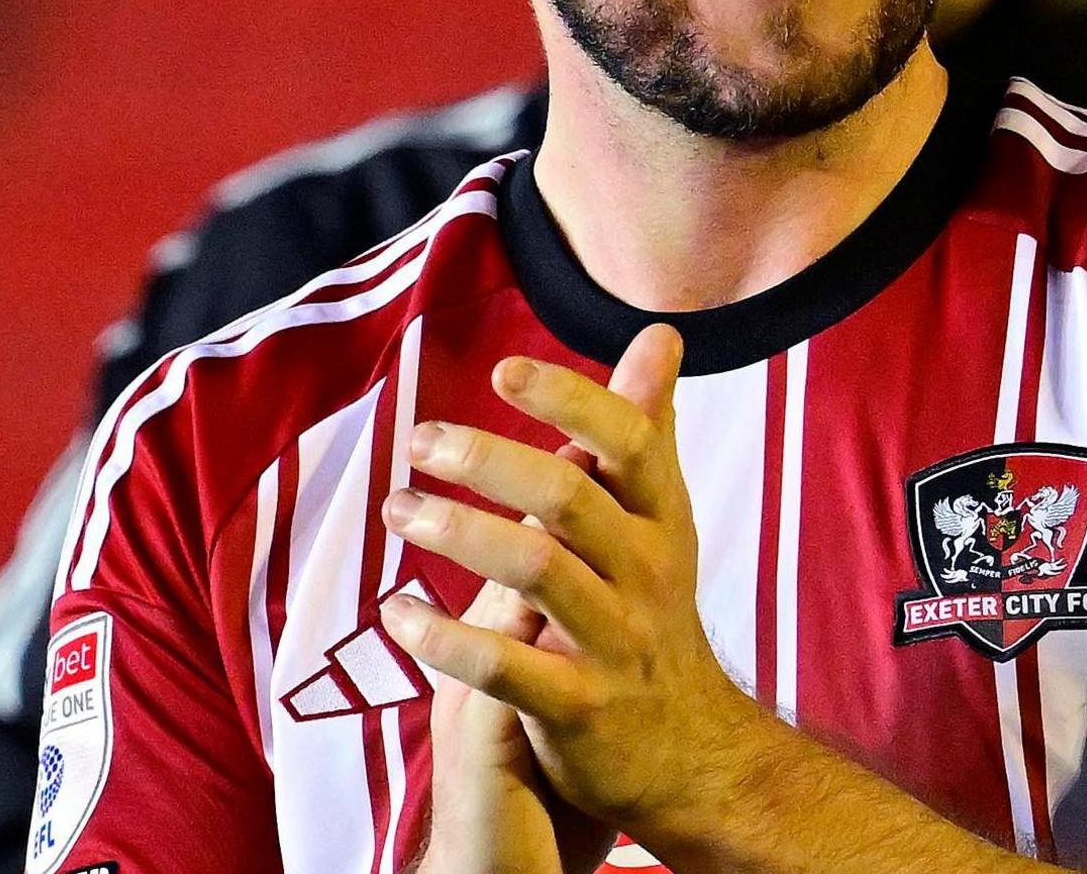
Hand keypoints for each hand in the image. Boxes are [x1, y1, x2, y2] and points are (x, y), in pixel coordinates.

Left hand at [379, 325, 761, 834]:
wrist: (690, 752)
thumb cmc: (656, 612)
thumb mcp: (663, 519)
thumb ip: (648, 428)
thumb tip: (659, 334)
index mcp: (663, 520)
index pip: (627, 442)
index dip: (567, 399)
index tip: (502, 370)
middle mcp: (647, 573)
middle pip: (568, 497)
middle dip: (487, 459)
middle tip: (420, 439)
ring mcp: (614, 641)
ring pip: (533, 570)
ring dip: (455, 531)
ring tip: (397, 508)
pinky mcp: (578, 707)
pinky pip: (502, 667)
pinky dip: (441, 636)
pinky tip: (396, 612)